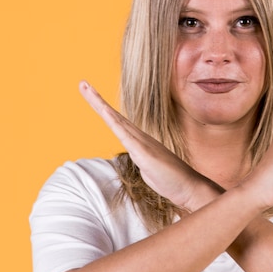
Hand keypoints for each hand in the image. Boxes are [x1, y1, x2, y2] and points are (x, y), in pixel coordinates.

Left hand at [79, 82, 215, 209]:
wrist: (190, 188)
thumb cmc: (173, 181)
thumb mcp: (152, 171)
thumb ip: (145, 163)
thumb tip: (143, 160)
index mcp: (140, 143)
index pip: (119, 124)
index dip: (105, 110)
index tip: (92, 96)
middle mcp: (141, 138)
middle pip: (114, 116)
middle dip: (97, 100)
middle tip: (82, 83)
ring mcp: (142, 144)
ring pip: (117, 121)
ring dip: (100, 104)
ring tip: (86, 88)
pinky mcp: (144, 153)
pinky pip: (125, 135)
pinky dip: (113, 121)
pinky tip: (104, 111)